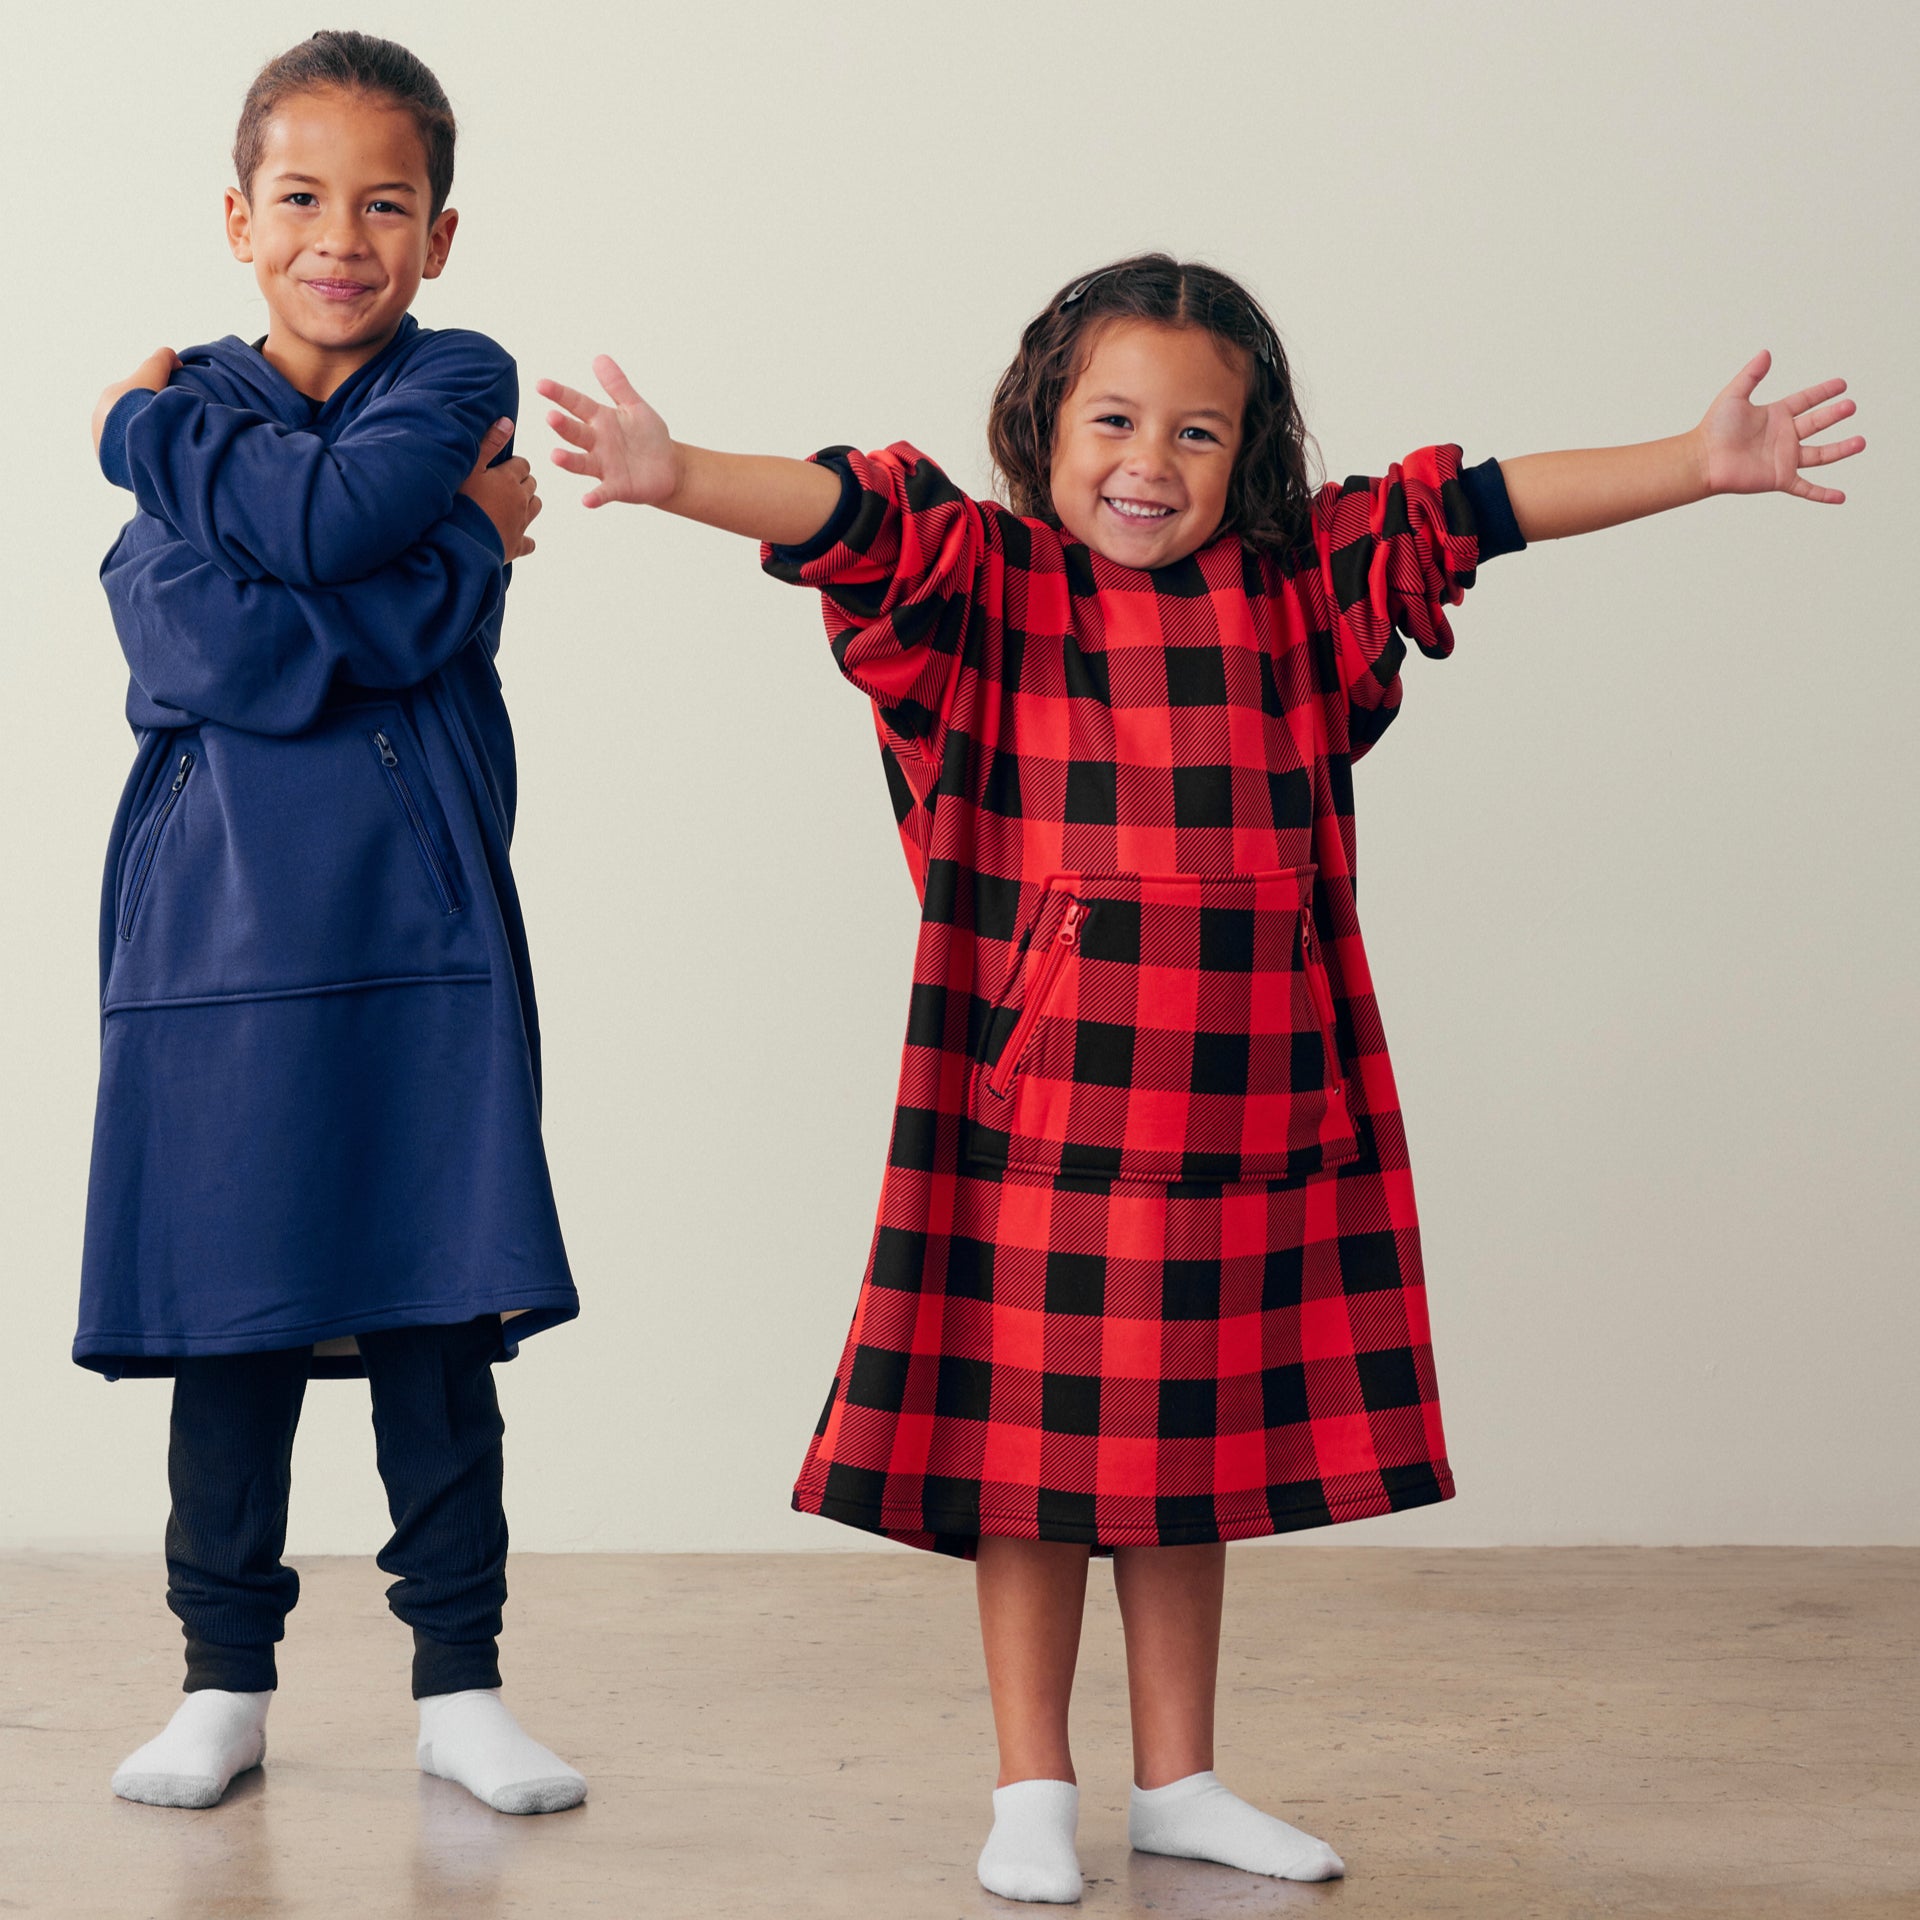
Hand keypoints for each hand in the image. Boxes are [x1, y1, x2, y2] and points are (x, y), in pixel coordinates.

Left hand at [92, 346, 179, 453]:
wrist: (136, 439)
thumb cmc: (142, 404)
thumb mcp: (154, 371)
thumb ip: (163, 359)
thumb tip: (174, 359)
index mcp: (107, 398)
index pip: (132, 397)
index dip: (153, 400)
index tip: (169, 408)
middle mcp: (99, 421)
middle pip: (130, 421)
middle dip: (146, 423)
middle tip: (170, 429)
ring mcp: (102, 445)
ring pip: (129, 442)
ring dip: (144, 444)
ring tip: (166, 449)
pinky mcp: (110, 466)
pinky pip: (130, 462)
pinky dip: (142, 461)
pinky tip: (158, 461)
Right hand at [458, 418, 541, 558]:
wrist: (458, 541)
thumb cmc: (459, 500)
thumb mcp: (470, 466)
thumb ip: (489, 443)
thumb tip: (507, 422)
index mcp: (510, 479)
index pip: (523, 464)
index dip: (513, 464)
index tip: (501, 467)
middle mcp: (521, 500)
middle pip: (531, 484)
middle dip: (521, 481)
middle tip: (503, 484)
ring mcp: (520, 524)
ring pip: (535, 507)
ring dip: (527, 503)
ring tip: (511, 503)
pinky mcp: (516, 546)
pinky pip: (529, 543)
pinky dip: (525, 539)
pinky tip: (517, 537)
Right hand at [536, 356, 679, 507]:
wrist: (669, 467)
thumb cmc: (649, 437)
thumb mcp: (634, 407)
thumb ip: (617, 385)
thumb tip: (599, 358)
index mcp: (600, 420)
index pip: (576, 404)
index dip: (559, 394)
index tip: (541, 385)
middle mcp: (597, 443)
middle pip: (575, 432)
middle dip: (563, 426)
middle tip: (550, 417)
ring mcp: (604, 466)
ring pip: (581, 462)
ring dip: (568, 460)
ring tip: (555, 455)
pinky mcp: (617, 487)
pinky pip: (603, 492)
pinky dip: (594, 497)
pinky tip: (587, 500)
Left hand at [1694, 350, 1863, 504]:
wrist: (1703, 460)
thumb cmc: (1713, 428)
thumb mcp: (1734, 395)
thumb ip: (1751, 375)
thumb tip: (1766, 353)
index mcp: (1776, 415)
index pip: (1806, 401)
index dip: (1823, 392)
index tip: (1842, 384)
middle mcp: (1783, 436)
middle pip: (1817, 424)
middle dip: (1835, 414)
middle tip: (1851, 406)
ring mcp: (1783, 458)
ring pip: (1820, 454)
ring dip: (1841, 449)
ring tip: (1861, 442)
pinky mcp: (1780, 478)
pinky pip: (1806, 488)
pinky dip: (1823, 494)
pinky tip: (1841, 498)